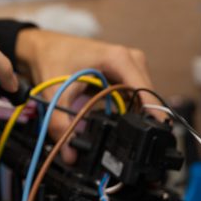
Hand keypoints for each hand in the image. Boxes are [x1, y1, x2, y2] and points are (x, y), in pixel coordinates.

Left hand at [15, 28, 153, 161]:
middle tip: (126, 143)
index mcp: (120, 59)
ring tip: (117, 131)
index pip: (146, 92)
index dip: (152, 116)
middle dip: (138, 121)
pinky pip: (133, 97)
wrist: (43, 46)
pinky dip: (125, 110)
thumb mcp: (55, 93)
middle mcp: (131, 60)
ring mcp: (130, 67)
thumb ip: (62, 124)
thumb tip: (70, 153)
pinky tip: (114, 119)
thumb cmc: (52, 59)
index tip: (156, 137)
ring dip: (132, 117)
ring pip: (141, 100)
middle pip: (146, 98)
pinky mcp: (125, 75)